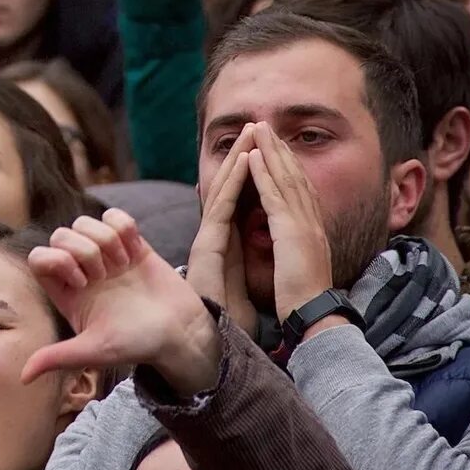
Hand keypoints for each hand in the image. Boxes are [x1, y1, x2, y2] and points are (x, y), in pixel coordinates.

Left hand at [23, 209, 220, 396]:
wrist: (181, 333)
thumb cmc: (137, 345)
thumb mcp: (94, 351)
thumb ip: (58, 357)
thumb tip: (23, 378)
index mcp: (67, 293)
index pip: (39, 258)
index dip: (55, 261)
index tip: (81, 282)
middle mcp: (82, 271)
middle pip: (60, 235)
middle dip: (83, 249)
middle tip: (106, 275)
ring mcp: (106, 255)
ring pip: (85, 222)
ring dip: (106, 239)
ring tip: (123, 266)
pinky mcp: (131, 243)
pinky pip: (115, 216)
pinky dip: (124, 227)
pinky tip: (135, 250)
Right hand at [187, 123, 256, 335]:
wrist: (211, 344)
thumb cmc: (230, 320)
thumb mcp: (242, 284)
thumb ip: (243, 263)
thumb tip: (257, 251)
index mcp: (224, 242)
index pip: (238, 199)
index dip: (249, 172)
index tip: (262, 147)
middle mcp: (214, 236)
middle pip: (229, 188)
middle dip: (243, 155)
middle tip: (256, 125)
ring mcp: (208, 239)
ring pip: (223, 190)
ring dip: (238, 159)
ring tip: (251, 132)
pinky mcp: (208, 245)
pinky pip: (222, 207)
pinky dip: (232, 183)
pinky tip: (243, 162)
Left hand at [248, 123, 332, 321]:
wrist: (315, 317)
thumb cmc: (304, 300)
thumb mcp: (298, 265)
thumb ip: (294, 248)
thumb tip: (287, 243)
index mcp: (313, 230)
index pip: (300, 188)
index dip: (288, 164)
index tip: (275, 146)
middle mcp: (312, 221)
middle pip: (295, 175)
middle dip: (280, 148)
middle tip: (265, 124)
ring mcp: (303, 225)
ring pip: (286, 178)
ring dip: (271, 150)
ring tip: (257, 128)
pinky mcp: (291, 232)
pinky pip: (274, 196)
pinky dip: (264, 174)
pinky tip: (253, 156)